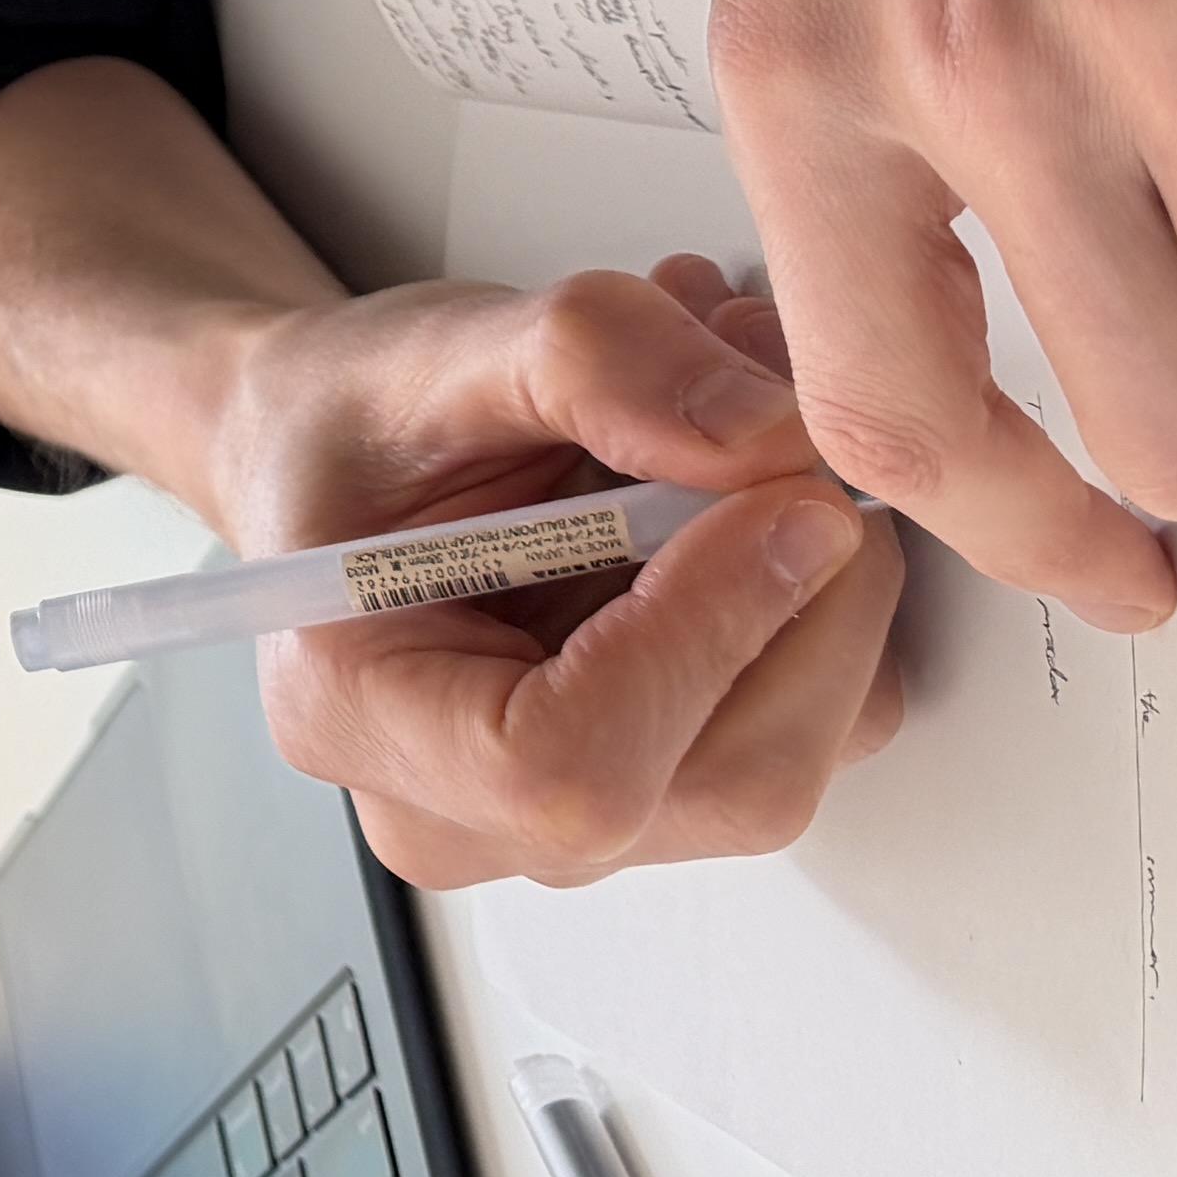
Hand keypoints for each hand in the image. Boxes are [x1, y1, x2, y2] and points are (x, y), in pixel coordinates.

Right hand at [213, 259, 906, 892]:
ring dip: (830, 579)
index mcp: (362, 720)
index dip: (708, 632)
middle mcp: (470, 817)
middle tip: (792, 425)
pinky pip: (816, 725)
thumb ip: (597, 363)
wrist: (346, 453)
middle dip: (811, 593)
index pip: (574, 768)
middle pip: (730, 782)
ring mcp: (573, 828)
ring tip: (748, 430)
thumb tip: (773, 438)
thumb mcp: (440, 348)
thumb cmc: (356, 420)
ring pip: (800, 752)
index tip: (777, 491)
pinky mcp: (662, 791)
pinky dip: (824, 598)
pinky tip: (748, 498)